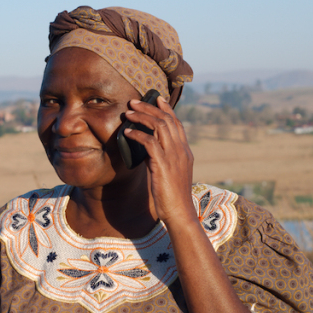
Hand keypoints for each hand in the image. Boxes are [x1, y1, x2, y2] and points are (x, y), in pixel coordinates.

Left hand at [123, 96, 195, 224]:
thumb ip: (163, 160)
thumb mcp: (170, 174)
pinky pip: (149, 142)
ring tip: (128, 113)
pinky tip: (128, 133)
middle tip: (134, 102)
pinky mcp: (162, 165)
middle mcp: (181, 150)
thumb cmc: (172, 197)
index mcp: (185, 152)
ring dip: (141, 117)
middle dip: (149, 107)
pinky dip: (137, 134)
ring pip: (159, 126)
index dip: (167, 109)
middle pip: (166, 120)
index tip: (157, 99)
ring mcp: (173, 157)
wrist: (179, 213)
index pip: (177, 124)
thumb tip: (149, 151)